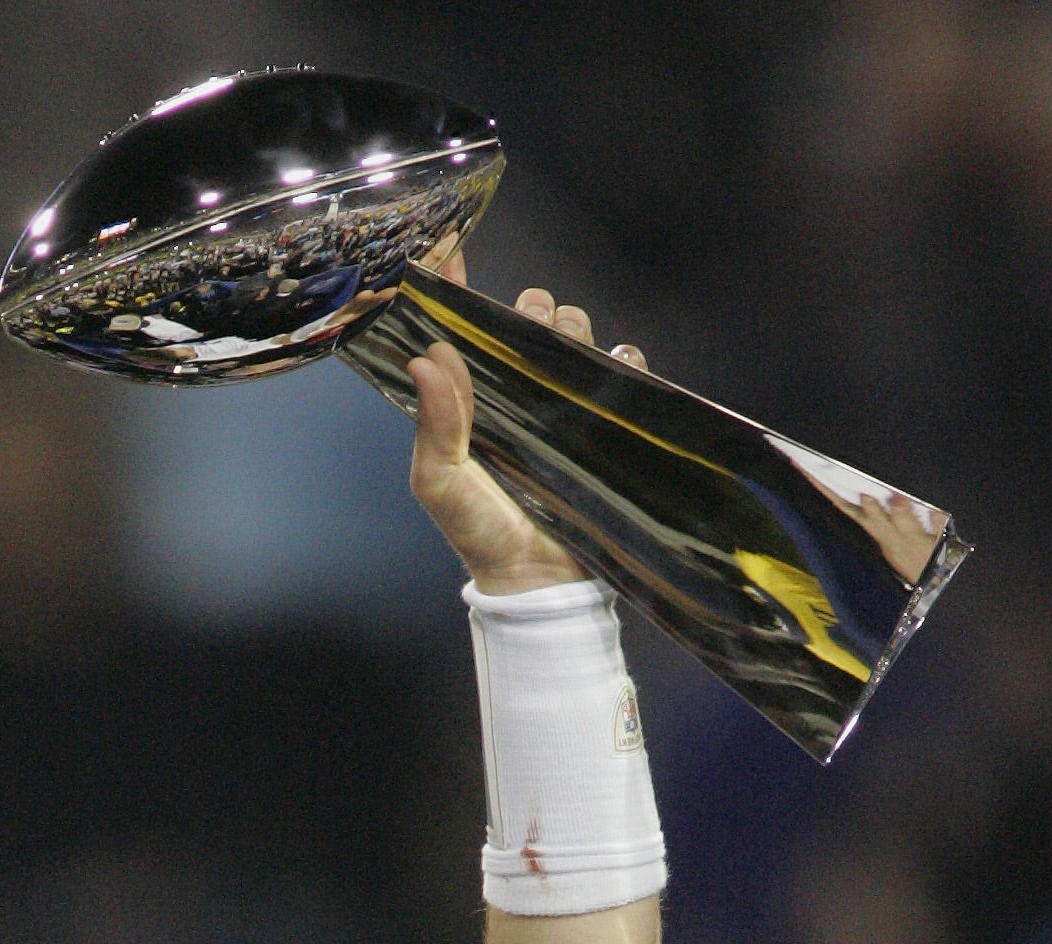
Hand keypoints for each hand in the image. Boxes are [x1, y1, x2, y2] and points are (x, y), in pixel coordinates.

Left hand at [407, 257, 649, 596]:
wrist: (540, 584)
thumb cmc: (481, 534)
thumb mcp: (441, 483)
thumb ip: (434, 423)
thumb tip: (427, 356)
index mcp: (470, 404)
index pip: (461, 333)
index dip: (454, 290)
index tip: (449, 251)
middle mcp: (515, 398)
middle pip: (526, 326)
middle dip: (529, 310)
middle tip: (530, 318)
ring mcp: (561, 412)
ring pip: (572, 340)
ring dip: (571, 328)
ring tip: (567, 341)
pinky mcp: (604, 429)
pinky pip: (622, 376)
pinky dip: (624, 361)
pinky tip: (617, 363)